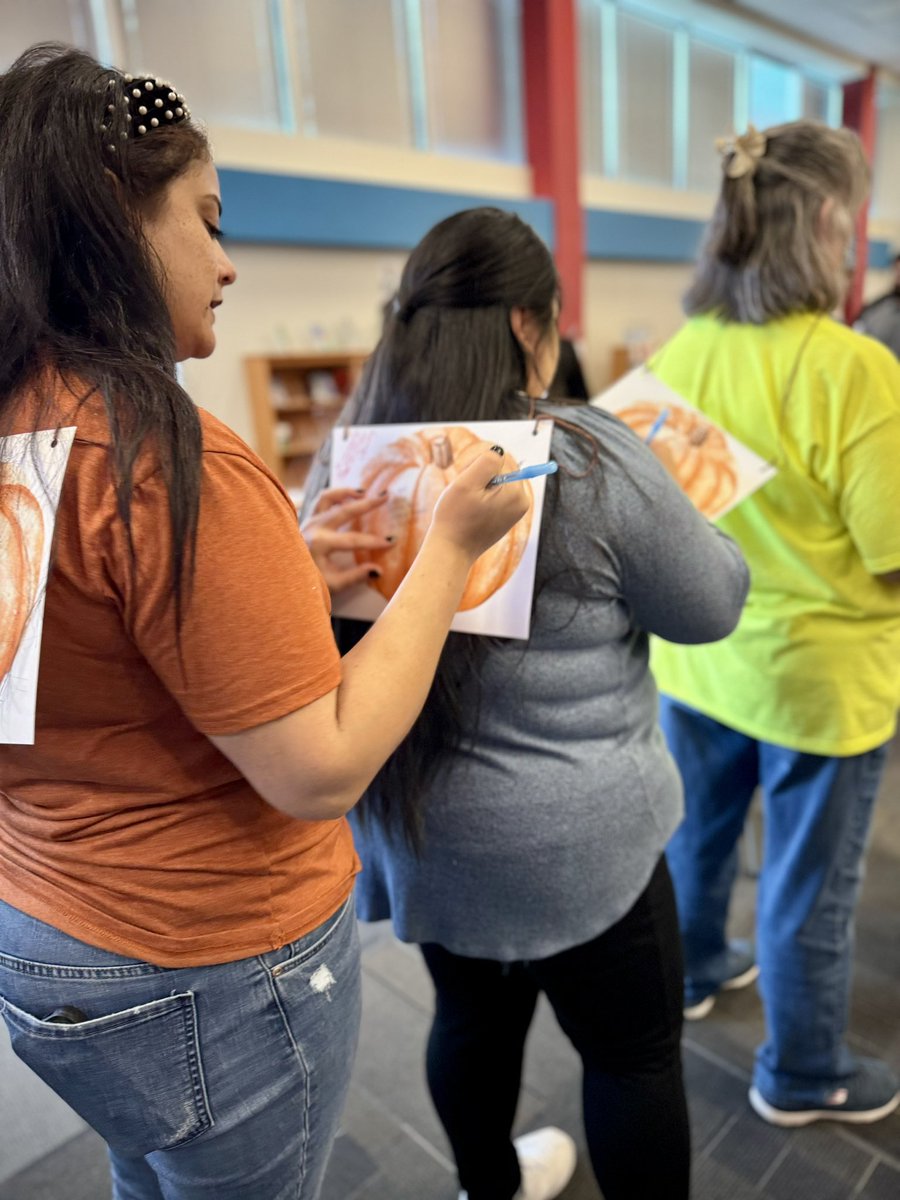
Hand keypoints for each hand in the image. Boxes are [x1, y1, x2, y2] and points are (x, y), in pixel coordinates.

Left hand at [301, 488, 390, 593]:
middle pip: (344, 510)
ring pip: (328, 497)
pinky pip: (321, 500)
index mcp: (320, 544)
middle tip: (386, 496)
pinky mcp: (306, 518)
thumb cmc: (309, 582)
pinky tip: (349, 496)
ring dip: (347, 492)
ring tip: (365, 491)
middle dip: (367, 504)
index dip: (373, 541)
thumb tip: (379, 570)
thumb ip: (356, 576)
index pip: (353, 540)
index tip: (391, 542)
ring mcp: (308, 520)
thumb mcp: (333, 584)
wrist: (285, 575)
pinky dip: (335, 495)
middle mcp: (313, 527)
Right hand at [429, 446, 529, 561]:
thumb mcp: (468, 483)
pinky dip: (478, 498)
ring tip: (466, 503)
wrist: (450, 551)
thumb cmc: (455, 518)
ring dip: (477, 486)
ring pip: (494, 483)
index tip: (466, 479)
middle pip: (501, 470)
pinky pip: (492, 496)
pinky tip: (469, 510)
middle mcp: (521, 503)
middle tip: (464, 493)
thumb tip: (499, 451)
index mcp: (517, 493)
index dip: (480, 463)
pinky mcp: (503, 518)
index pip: (503, 459)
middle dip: (480, 475)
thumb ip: (487, 462)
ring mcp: (513, 512)